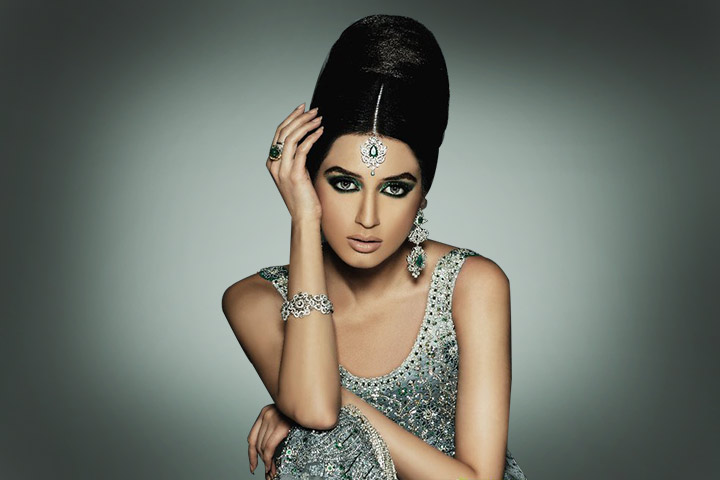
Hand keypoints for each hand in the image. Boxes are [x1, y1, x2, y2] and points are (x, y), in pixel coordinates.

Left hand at [247, 403, 292, 478]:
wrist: (310, 406)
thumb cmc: (298, 415)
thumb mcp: (281, 419)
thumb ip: (271, 430)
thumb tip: (265, 450)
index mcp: (265, 412)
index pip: (252, 438)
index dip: (251, 454)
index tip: (253, 465)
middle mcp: (267, 414)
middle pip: (257, 444)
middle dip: (261, 460)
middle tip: (267, 470)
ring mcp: (273, 419)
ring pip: (262, 447)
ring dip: (266, 462)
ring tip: (271, 470)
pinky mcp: (281, 426)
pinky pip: (269, 447)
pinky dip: (268, 459)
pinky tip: (271, 466)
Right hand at [266, 103, 324, 222]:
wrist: (305, 217)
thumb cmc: (305, 197)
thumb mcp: (298, 174)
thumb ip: (297, 159)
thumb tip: (307, 141)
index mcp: (273, 163)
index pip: (279, 133)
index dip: (291, 118)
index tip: (303, 109)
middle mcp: (275, 165)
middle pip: (284, 132)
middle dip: (299, 117)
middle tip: (313, 110)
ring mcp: (283, 169)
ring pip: (292, 137)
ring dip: (306, 124)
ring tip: (319, 118)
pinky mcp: (295, 174)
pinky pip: (302, 148)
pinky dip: (312, 137)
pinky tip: (320, 131)